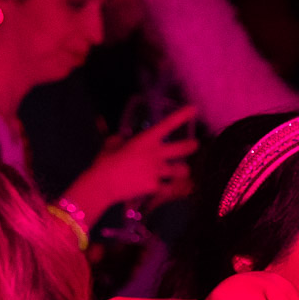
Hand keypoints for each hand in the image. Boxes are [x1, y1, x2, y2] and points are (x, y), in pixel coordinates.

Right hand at [66, 105, 198, 216]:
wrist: (103, 183)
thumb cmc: (105, 161)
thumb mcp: (112, 144)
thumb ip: (122, 140)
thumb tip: (124, 139)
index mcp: (145, 140)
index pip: (167, 125)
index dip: (182, 116)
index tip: (194, 110)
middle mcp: (156, 154)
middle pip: (182, 149)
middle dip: (191, 146)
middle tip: (195, 145)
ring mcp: (158, 171)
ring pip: (182, 171)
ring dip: (181, 171)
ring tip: (178, 172)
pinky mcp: (156, 186)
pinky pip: (169, 188)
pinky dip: (168, 189)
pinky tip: (165, 190)